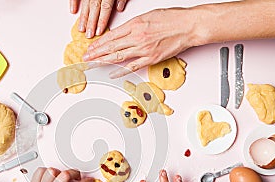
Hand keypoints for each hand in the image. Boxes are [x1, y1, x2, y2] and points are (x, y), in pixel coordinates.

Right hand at [69, 0, 127, 37]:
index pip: (105, 9)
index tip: (99, 32)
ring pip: (86, 4)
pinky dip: (74, 2)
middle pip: (94, 9)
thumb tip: (119, 8)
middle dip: (91, 23)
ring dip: (83, 17)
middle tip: (88, 35)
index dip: (102, 21)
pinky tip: (73, 11)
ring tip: (81, 28)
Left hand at [83, 8, 200, 77]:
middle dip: (96, 53)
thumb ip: (133, 25)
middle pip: (111, 47)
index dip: (98, 43)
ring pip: (118, 56)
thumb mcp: (148, 16)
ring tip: (92, 65)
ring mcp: (144, 49)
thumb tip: (121, 33)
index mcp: (135, 24)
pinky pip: (132, 66)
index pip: (111, 36)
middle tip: (85, 58)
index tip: (90, 48)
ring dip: (103, 62)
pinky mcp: (151, 58)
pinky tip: (111, 73)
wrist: (188, 26)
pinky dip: (120, 70)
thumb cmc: (171, 19)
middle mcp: (137, 37)